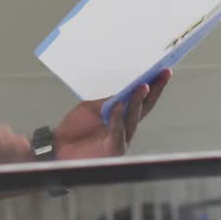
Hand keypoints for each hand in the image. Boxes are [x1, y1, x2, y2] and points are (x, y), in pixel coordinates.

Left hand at [53, 69, 170, 160]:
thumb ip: (109, 101)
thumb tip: (126, 90)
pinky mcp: (112, 149)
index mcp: (122, 118)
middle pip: (144, 108)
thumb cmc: (75, 129)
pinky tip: (119, 105)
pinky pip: (117, 132)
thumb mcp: (93, 108)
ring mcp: (121, 140)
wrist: (57, 147)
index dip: (153, 86)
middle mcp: (126, 129)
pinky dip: (117, 118)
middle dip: (154, 90)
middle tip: (163, 74)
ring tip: (143, 85)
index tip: (162, 70)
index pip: (141, 100)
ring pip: (132, 118)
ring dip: (138, 101)